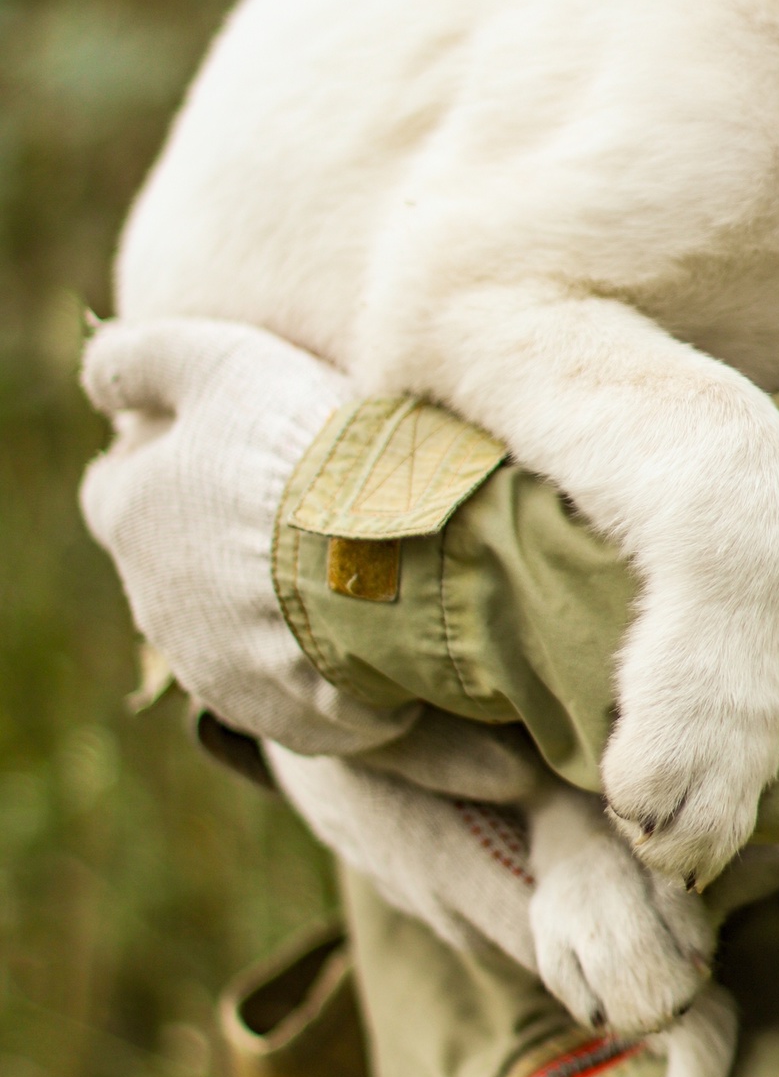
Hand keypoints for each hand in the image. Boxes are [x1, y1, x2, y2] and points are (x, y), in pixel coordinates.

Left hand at [80, 316, 409, 752]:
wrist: (383, 564)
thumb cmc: (299, 452)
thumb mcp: (214, 362)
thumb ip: (140, 361)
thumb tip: (97, 374)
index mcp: (130, 515)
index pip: (114, 485)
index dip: (162, 457)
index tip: (220, 439)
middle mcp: (154, 600)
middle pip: (171, 558)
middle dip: (215, 531)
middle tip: (291, 495)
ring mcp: (212, 666)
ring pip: (225, 623)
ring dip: (264, 593)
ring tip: (341, 554)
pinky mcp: (275, 715)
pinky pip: (285, 679)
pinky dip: (311, 651)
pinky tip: (361, 614)